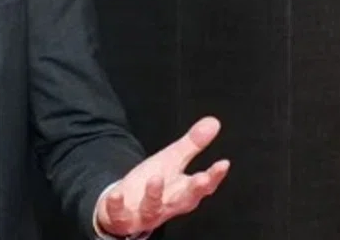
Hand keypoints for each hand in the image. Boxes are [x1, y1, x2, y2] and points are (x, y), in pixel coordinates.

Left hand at [95, 116, 229, 236]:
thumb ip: (192, 144)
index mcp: (183, 191)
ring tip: (156, 179)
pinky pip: (119, 212)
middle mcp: (168, 205)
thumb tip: (214, 122)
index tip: (223, 163)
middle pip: (184, 200)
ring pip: (153, 207)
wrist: (128, 209)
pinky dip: (117, 204)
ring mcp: (146, 212)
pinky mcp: (123, 216)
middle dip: (194, 190)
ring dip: (155, 195)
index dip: (215, 176)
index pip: (203, 186)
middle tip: (203, 178)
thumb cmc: (155, 185)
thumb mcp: (172, 161)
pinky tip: (116, 194)